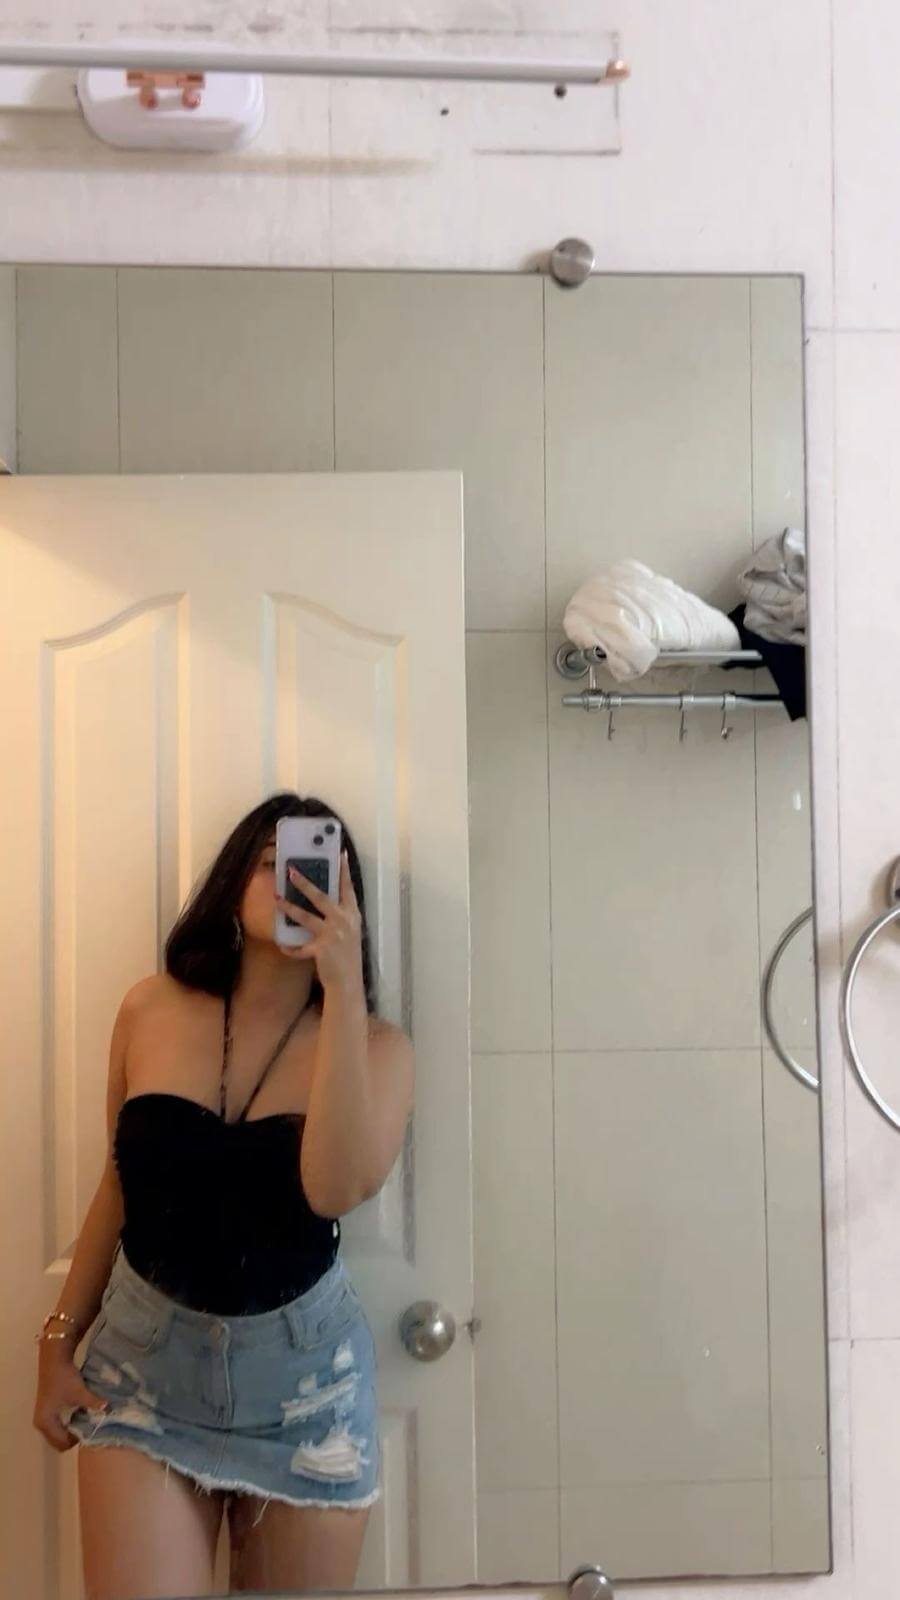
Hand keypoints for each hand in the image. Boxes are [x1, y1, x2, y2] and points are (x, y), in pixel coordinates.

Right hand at [33, 1345, 107, 1452]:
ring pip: (57, 1433)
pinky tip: (78, 1413)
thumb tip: (108, 1410)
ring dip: (70, 1430)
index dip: (76, 1440)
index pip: (61, 1444)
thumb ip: (93, 1403)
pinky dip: (67, 1423)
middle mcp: (40, 1423)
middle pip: (58, 1441)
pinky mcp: (46, 1409)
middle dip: (73, 1437)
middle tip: (88, 1427)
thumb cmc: (64, 1378)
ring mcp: (42, 1416)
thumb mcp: (79, 1392)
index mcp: (46, 1423)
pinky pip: (57, 1425)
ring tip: (85, 1420)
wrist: (54, 1359)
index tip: (89, 1430)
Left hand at [276, 853, 364, 996]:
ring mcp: (332, 935)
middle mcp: (344, 921)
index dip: (343, 870)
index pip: (348, 888)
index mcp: (352, 915)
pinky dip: (290, 947)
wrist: (348, 982)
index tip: (339, 853)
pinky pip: (300, 946)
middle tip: (291, 871)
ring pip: (306, 916)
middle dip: (304, 883)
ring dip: (289, 906)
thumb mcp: (350, 931)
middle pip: (321, 897)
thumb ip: (340, 916)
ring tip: (277, 898)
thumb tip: (325, 900)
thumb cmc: (348, 955)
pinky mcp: (321, 949)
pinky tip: (282, 945)